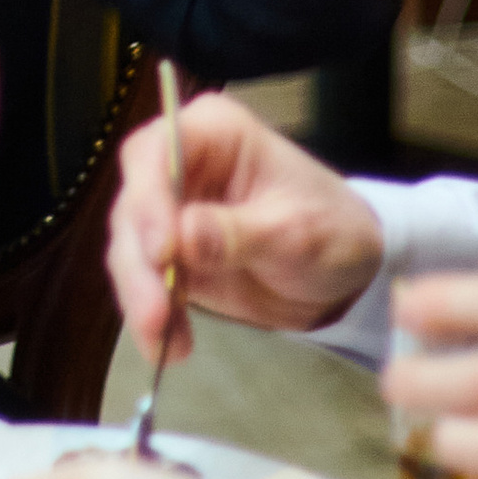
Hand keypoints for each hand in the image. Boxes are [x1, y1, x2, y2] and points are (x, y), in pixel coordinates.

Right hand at [106, 91, 384, 359]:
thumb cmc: (333, 229)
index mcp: (212, 132)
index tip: (160, 251)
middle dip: (138, 262)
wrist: (347, 274)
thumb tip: (182, 238)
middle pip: (133, 204)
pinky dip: (152, 317)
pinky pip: (145, 282)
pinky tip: (171, 346)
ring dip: (140, 296)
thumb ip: (240, 233)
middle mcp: (180, 163)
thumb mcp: (298, 231)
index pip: (156, 151)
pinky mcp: (169, 254)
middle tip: (154, 313)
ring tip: (163, 339)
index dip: (148, 199)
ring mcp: (170, 210)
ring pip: (130, 248)